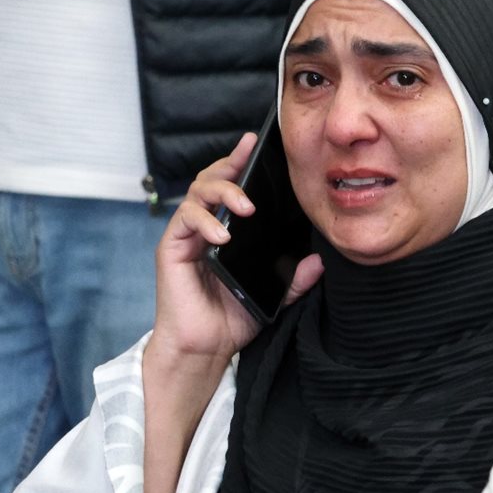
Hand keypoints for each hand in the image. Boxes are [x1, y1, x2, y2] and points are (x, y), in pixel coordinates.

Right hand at [148, 132, 321, 366]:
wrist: (207, 348)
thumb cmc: (234, 317)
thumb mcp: (275, 294)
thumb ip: (296, 278)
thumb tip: (319, 260)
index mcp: (229, 228)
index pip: (234, 186)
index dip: (243, 163)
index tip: (258, 144)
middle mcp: (206, 225)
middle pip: (212, 178)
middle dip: (232, 164)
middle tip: (250, 158)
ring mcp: (188, 235)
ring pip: (198, 192)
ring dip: (223, 191)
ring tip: (246, 206)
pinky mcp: (173, 248)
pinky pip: (184, 220)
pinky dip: (205, 221)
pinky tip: (223, 234)